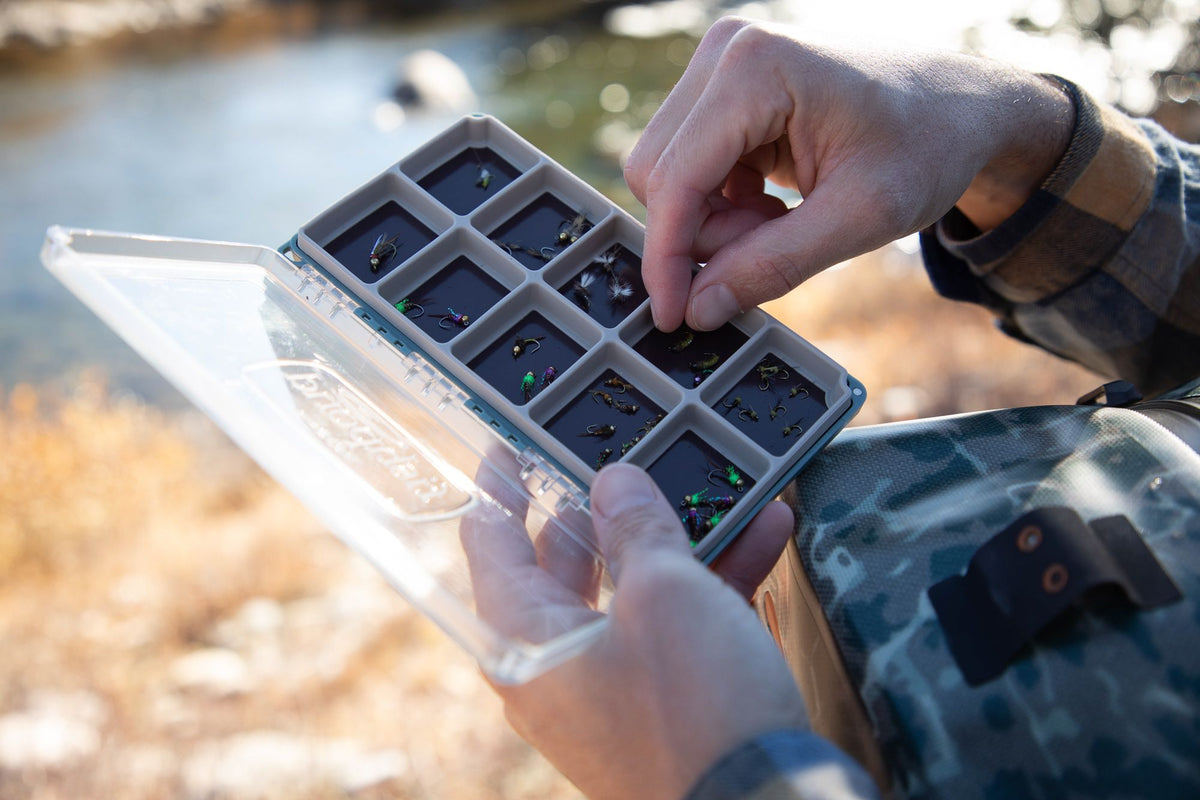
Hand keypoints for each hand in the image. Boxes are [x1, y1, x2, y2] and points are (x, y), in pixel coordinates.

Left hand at [461, 461, 805, 799]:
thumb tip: (615, 481)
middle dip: (601, 507)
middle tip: (619, 455)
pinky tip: (765, 532)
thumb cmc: (695, 708)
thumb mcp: (666, 593)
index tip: (507, 445)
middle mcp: (558, 667)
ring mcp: (612, 687)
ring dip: (677, 537)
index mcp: (526, 642)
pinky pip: (675, 624)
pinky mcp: (665, 701)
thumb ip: (636, 527)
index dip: (497, 488)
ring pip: (631, 589)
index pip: (490, 546)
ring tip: (711, 484)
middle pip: (565, 565)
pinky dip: (713, 578)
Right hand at [624, 17, 1073, 330]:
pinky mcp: (724, 88)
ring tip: (782, 227)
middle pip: (659, 174)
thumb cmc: (926, 147)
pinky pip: (689, 168)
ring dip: (714, 223)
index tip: (670, 317)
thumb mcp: (861, 218)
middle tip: (768, 253)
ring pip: (668, 174)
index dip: (667, 256)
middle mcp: (726, 52)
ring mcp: (722, 65)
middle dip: (702, 234)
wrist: (961, 107)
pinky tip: (774, 208)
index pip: (676, 178)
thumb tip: (697, 310)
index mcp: (756, 68)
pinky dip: (723, 205)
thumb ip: (773, 266)